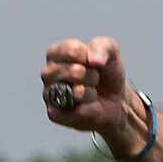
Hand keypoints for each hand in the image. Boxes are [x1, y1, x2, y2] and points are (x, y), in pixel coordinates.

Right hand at [41, 36, 139, 152]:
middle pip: (75, 71)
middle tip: (94, 78)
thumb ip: (102, 46)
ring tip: (92, 91)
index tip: (93, 60)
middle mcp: (48, 73)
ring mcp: (49, 94)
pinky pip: (79, 112)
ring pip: (77, 93)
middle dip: (92, 75)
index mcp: (56, 53)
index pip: (70, 50)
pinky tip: (90, 106)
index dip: (88, 56)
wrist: (114, 100)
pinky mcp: (55, 114)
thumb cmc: (106, 74)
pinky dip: (91, 109)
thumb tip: (93, 60)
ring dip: (92, 92)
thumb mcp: (110, 51)